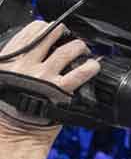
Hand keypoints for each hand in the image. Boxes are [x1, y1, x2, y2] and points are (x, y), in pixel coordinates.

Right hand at [0, 21, 99, 137]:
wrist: (12, 130)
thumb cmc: (6, 106)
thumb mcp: (2, 76)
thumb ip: (13, 62)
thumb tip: (32, 51)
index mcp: (8, 59)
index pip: (30, 31)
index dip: (45, 27)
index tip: (51, 30)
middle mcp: (25, 64)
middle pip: (50, 35)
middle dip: (63, 33)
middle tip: (69, 37)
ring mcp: (43, 77)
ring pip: (66, 51)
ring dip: (78, 47)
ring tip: (83, 49)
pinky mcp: (58, 90)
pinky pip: (79, 74)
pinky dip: (89, 67)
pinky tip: (94, 65)